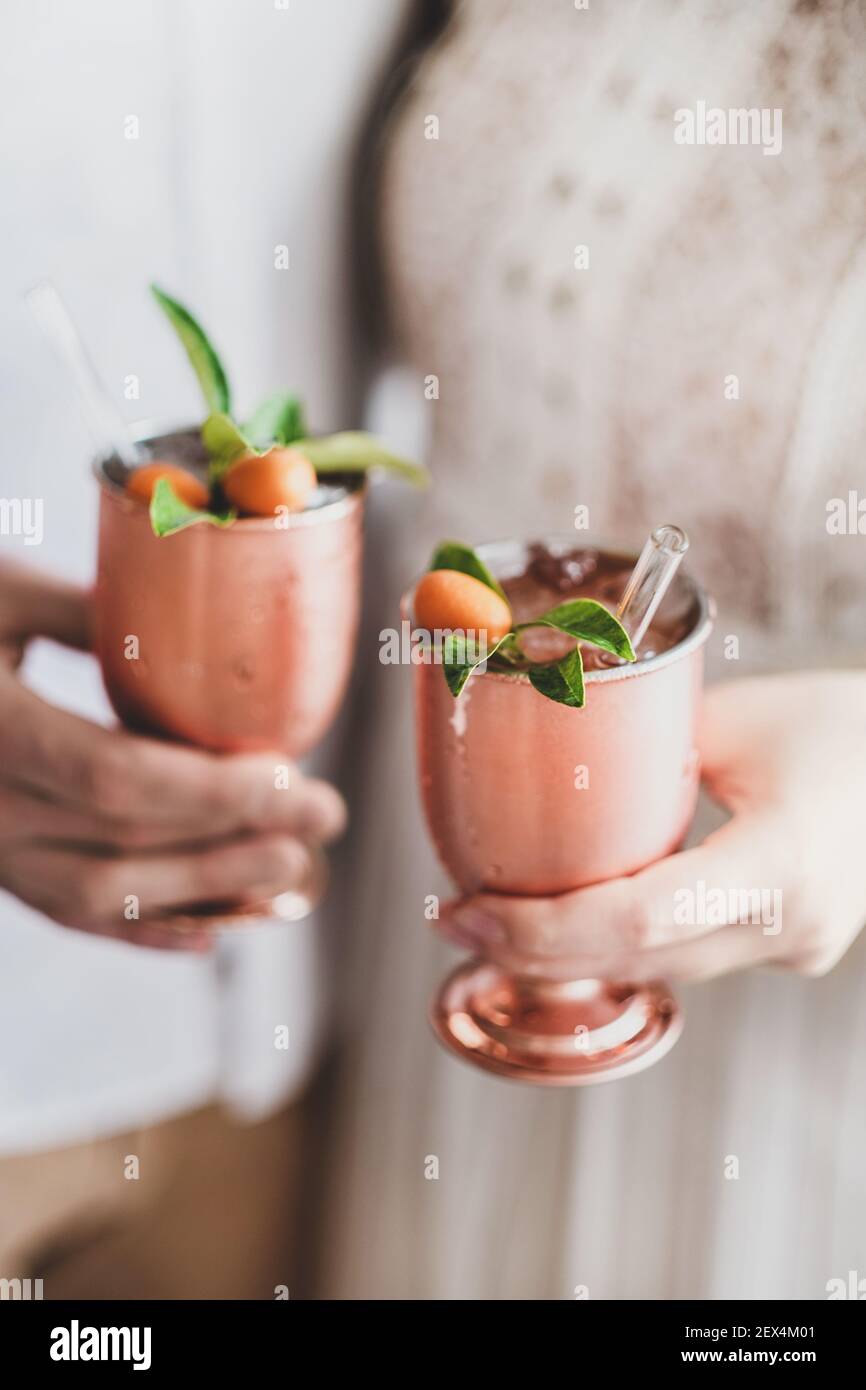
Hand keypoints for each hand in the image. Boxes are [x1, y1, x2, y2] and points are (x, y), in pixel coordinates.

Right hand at [0, 561, 345, 951]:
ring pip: (101, 895)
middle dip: (237, 841)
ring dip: (207, 893)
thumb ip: (88, 614)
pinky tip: (212, 932)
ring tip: (293, 878)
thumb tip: (196, 624)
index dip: (209, 790)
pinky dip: (143, 930)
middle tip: (326, 821)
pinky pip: (65, 914)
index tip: (291, 774)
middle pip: (125, 846)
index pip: (113, 780)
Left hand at [438, 672, 865, 981]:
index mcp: (781, 861)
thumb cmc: (835, 724)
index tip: (469, 911)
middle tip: (455, 921)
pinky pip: (686, 957)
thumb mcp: (733, 718)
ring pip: (658, 969)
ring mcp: (794, 948)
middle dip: (535, 950)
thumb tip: (541, 763)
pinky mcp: (787, 950)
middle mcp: (790, 925)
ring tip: (489, 925)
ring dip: (571, 955)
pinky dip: (620, 943)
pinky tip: (562, 924)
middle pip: (639, 957)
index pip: (643, 915)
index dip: (545, 927)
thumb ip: (642, 750)